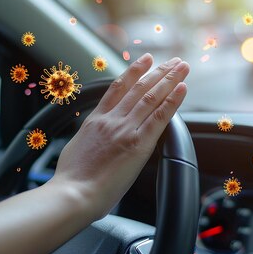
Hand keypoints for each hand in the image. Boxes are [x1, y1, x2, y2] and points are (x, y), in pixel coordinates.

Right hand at [49, 53, 188, 220]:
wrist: (73, 193)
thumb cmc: (71, 179)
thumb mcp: (75, 148)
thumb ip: (90, 137)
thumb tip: (93, 139)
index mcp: (95, 120)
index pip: (118, 88)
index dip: (134, 71)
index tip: (145, 60)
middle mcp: (111, 120)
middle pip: (138, 88)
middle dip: (158, 71)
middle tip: (172, 60)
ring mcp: (125, 130)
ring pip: (151, 97)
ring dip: (169, 79)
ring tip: (181, 66)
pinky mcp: (138, 145)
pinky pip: (159, 118)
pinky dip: (172, 101)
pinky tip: (182, 89)